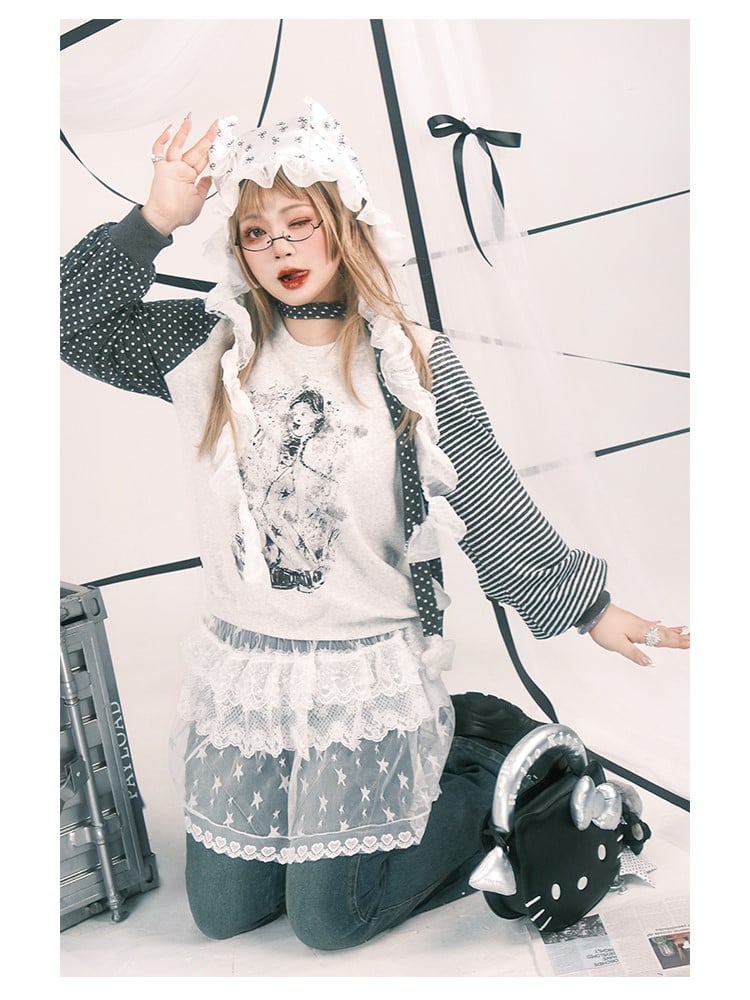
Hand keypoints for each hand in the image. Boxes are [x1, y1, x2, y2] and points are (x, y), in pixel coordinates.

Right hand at [141, 116, 218, 236]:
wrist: (165, 219)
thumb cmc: (179, 213)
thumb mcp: (199, 199)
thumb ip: (204, 186)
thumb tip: (211, 177)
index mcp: (191, 176)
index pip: (204, 159)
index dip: (213, 149)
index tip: (221, 140)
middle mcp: (181, 170)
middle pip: (196, 149)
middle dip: (207, 137)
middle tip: (215, 125)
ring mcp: (171, 168)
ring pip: (178, 145)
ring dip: (184, 132)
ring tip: (190, 119)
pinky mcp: (161, 168)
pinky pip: (159, 151)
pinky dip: (162, 140)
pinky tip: (169, 130)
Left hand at [588, 603, 689, 666]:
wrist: (592, 611)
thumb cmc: (603, 628)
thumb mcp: (618, 645)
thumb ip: (635, 654)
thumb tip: (651, 663)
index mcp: (641, 633)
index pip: (663, 639)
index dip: (677, 643)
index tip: (692, 644)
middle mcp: (642, 626)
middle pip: (665, 633)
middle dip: (680, 637)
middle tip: (695, 639)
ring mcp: (637, 622)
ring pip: (659, 628)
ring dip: (673, 630)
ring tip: (685, 631)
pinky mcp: (631, 620)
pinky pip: (650, 624)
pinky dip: (659, 625)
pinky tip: (660, 623)